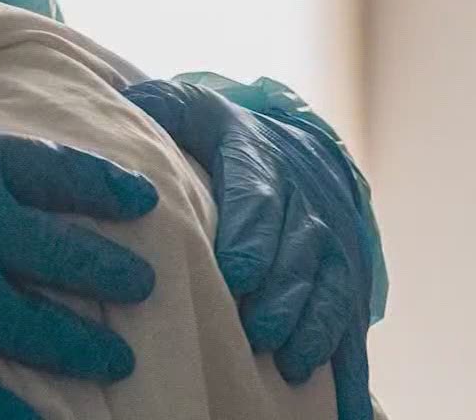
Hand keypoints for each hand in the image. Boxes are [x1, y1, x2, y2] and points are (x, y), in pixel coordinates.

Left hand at [125, 80, 374, 419]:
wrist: (289, 145)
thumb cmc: (218, 134)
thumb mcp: (191, 108)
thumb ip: (163, 106)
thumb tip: (129, 101)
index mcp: (260, 160)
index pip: (257, 198)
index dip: (250, 237)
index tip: (235, 273)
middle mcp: (303, 201)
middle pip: (295, 251)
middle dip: (278, 293)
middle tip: (256, 330)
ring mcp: (329, 240)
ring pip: (326, 284)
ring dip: (309, 324)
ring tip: (287, 360)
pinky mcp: (344, 273)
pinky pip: (346, 311)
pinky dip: (336, 345)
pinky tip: (318, 375)